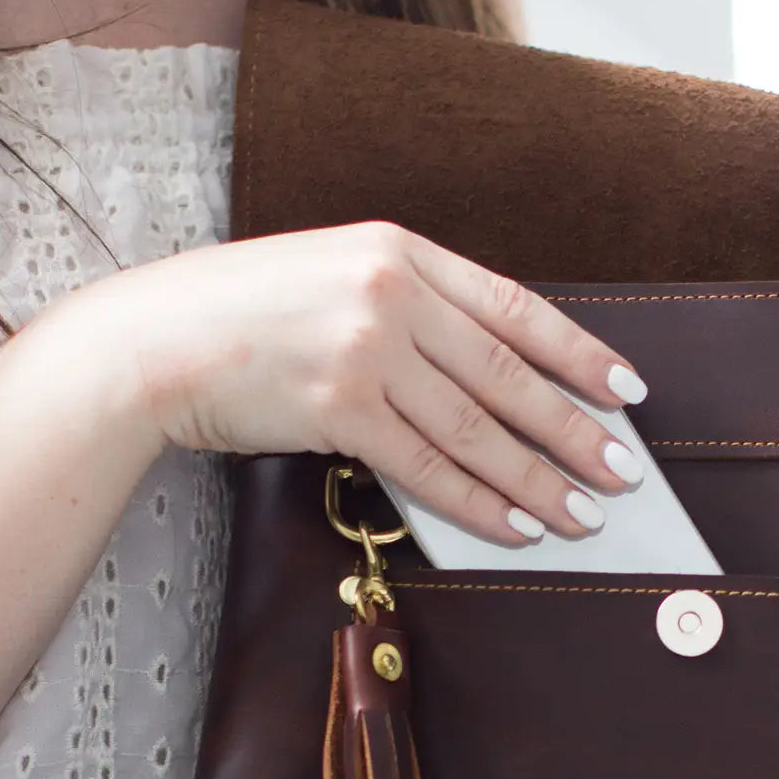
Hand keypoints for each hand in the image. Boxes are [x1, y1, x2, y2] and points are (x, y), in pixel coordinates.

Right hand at [57, 221, 650, 543]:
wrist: (152, 338)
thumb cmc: (243, 313)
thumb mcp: (336, 279)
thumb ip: (411, 313)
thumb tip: (489, 386)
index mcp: (402, 252)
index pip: (517, 308)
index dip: (580, 354)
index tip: (626, 392)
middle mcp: (393, 293)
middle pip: (510, 376)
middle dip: (575, 432)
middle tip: (624, 472)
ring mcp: (366, 348)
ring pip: (478, 429)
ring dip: (538, 480)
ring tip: (582, 513)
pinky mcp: (338, 407)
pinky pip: (427, 467)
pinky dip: (477, 502)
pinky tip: (514, 526)